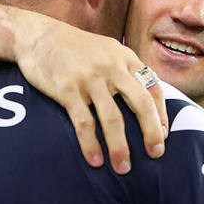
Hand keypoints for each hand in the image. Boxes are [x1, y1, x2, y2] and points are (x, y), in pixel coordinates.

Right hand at [13, 10, 167, 174]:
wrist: (38, 35)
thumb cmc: (75, 48)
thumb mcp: (107, 50)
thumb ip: (125, 70)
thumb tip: (145, 100)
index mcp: (125, 57)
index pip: (153, 87)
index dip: (161, 114)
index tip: (164, 135)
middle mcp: (112, 67)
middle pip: (141, 103)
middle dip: (151, 132)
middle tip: (156, 154)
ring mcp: (90, 78)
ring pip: (113, 118)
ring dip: (120, 147)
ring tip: (123, 168)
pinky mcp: (67, 89)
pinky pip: (84, 122)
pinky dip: (91, 144)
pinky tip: (95, 160)